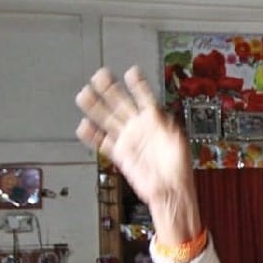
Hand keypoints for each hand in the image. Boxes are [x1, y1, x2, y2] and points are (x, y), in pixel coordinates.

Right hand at [76, 66, 200, 243]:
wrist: (170, 191)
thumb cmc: (179, 169)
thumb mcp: (179, 143)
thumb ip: (169, 126)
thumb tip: (163, 114)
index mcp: (156, 123)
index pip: (145, 98)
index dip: (138, 85)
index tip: (131, 72)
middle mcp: (140, 128)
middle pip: (121, 103)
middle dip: (110, 89)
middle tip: (99, 75)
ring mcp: (128, 140)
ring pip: (108, 119)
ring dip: (96, 107)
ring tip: (85, 94)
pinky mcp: (120, 155)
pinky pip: (102, 142)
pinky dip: (92, 135)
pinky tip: (83, 126)